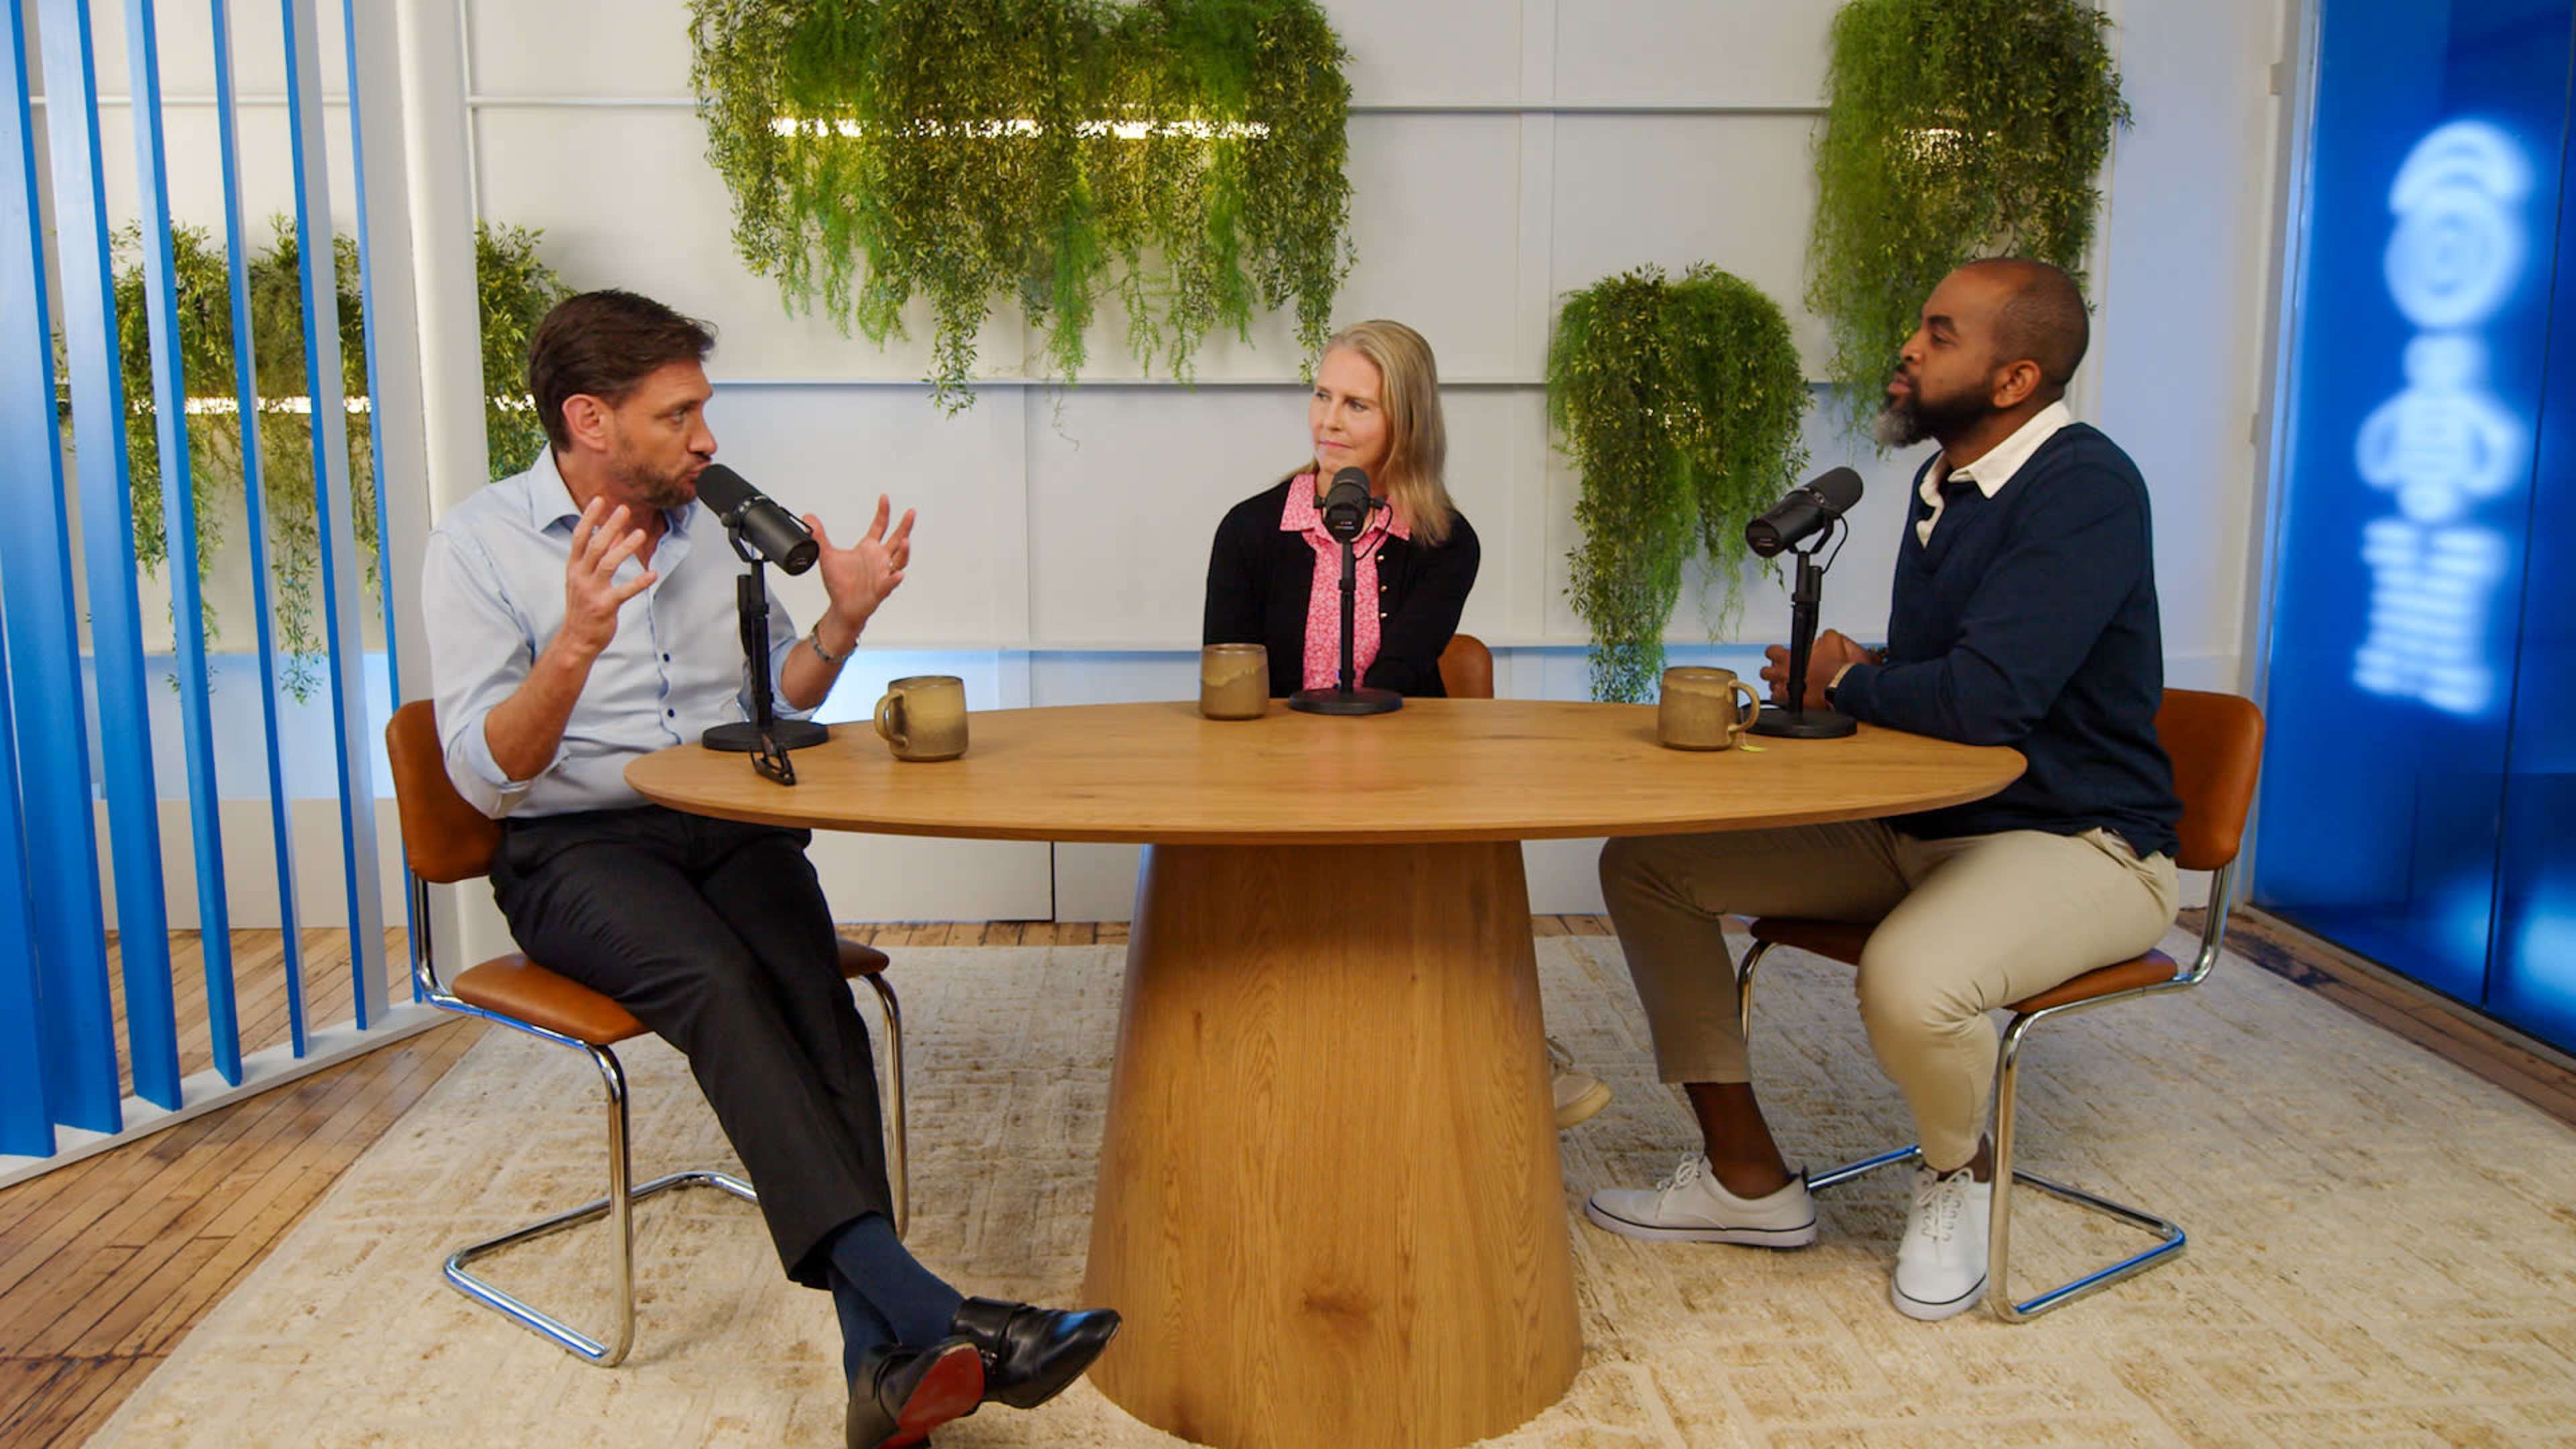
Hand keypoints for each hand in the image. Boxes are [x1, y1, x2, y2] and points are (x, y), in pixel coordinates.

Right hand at [558, 498, 654, 658]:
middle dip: (609, 525)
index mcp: (574, 568)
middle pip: (595, 545)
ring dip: (625, 547)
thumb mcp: (584, 579)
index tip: (600, 500)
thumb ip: (597, 557)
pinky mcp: (605, 607)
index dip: (589, 518)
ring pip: (608, 564)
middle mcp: (580, 577)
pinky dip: (639, 582)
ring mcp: (591, 592)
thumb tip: (615, 534)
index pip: (580, 537)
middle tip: (624, 509)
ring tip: (641, 534)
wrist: (576, 639)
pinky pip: (624, 592)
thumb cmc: (583, 606)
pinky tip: (653, 574)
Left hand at [808, 496, 915, 635]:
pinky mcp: (881, 589)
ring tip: (905, 541)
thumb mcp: (827, 555)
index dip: (883, 512)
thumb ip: (819, 536)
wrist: (841, 607)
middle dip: (905, 526)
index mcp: (869, 548)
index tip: (884, 497)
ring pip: (899, 560)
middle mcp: (880, 559)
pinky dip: (895, 579)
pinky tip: (899, 574)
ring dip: (904, 551)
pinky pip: (890, 583)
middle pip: (897, 539)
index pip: (879, 526)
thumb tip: (807, 519)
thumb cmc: (840, 583)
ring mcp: (883, 573)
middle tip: (910, 512)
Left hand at [1760, 628, 1873, 710]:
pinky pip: (1779, 702)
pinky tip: (1791, 697)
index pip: (1771, 651)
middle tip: (1781, 671)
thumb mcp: (1832, 641)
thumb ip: (1823, 636)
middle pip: (1765, 672)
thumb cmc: (1835, 666)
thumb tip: (1822, 638)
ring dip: (1778, 686)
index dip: (1774, 652)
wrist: (1839, 686)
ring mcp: (1784, 689)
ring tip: (1788, 685)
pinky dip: (1783, 700)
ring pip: (1772, 688)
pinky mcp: (1791, 703)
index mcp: (1788, 657)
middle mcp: (1782, 673)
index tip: (1779, 654)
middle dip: (1771, 672)